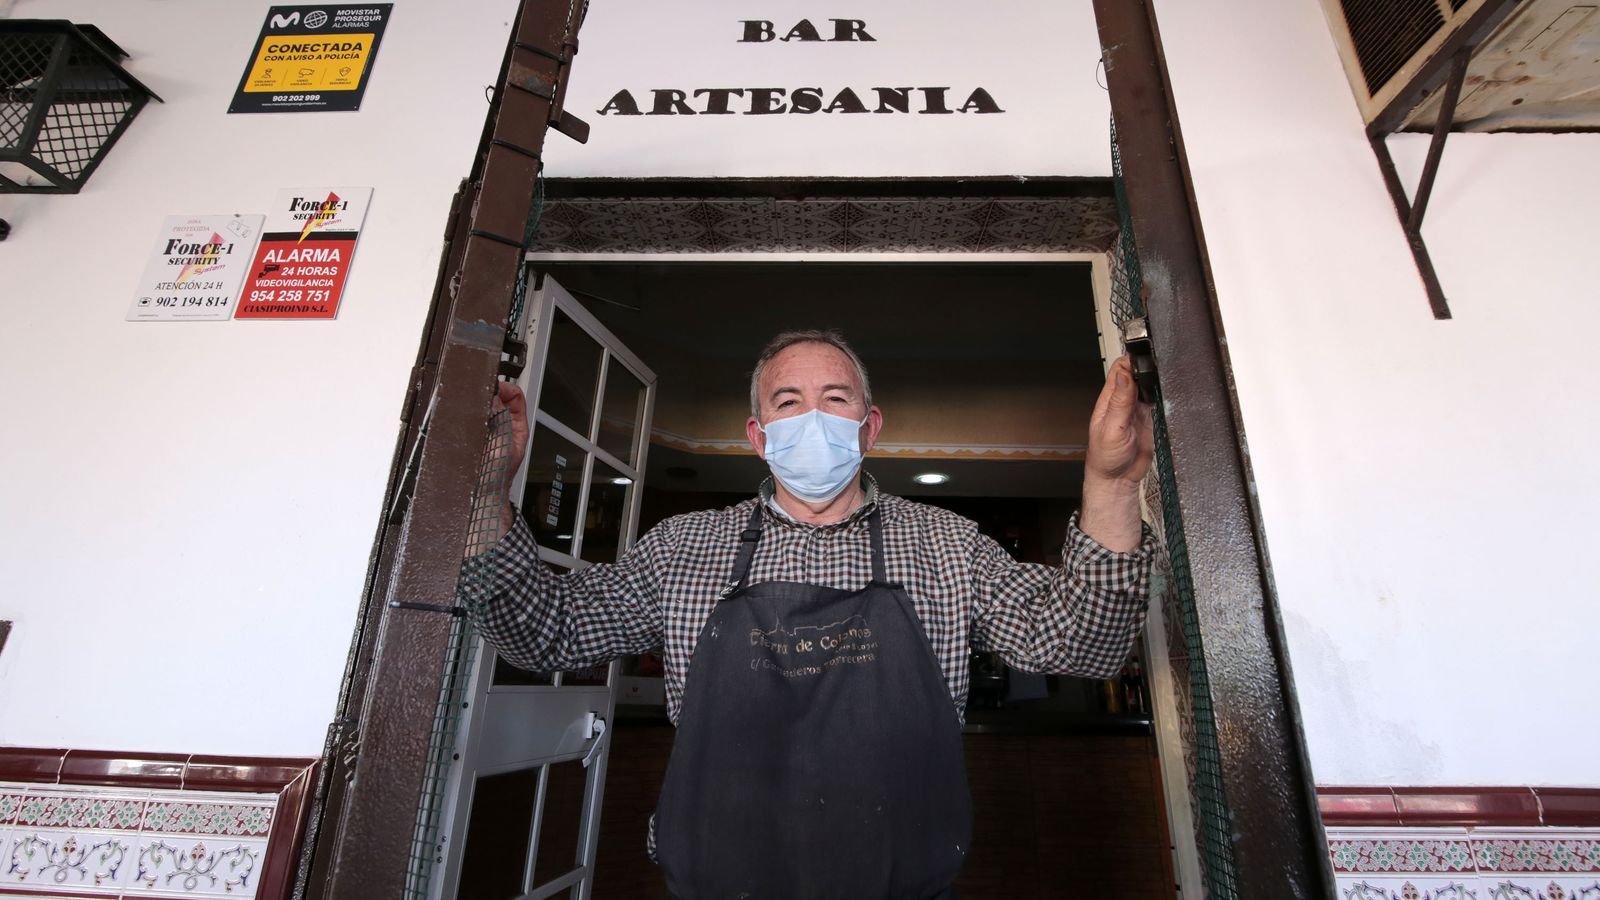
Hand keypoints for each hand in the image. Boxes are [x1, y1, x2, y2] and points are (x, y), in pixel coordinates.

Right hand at [468, 382, 527, 550]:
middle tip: (479, 392)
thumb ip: (501, 422)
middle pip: (498, 399)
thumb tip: (495, 400)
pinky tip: (464, 417)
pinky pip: (471, 420)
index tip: (494, 387)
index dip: (506, 389)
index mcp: (517, 427)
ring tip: (471, 404)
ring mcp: (488, 431)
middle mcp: (503, 426)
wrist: (481, 495)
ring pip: (484, 408)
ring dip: (478, 405)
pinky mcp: (474, 435)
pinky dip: (468, 415)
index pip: (516, 397)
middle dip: (490, 393)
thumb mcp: (503, 446)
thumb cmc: (496, 477)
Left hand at [1085, 356, 1153, 485]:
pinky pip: (1159, 403)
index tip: (1143, 355)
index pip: (1120, 370)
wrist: (1118, 480)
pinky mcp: (1150, 420)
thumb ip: (1119, 401)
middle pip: (1136, 375)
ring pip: (1149, 387)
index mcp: (1109, 400)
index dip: (1131, 360)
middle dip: (1147, 367)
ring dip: (1156, 381)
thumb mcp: (1111, 427)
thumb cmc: (1105, 457)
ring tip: (1165, 378)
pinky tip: (1168, 395)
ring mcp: (1137, 411)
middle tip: (1159, 364)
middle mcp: (1123, 402)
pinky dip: (1164, 397)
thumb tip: (1123, 373)